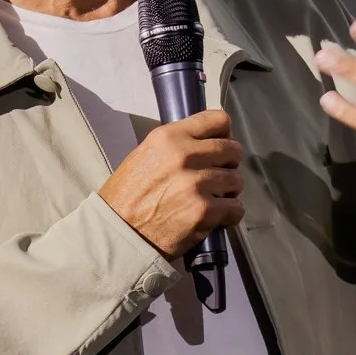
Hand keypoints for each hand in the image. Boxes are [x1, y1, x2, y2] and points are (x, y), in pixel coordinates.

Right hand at [99, 110, 245, 259]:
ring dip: (229, 192)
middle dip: (229, 165)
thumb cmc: (128, 197)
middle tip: (217, 178)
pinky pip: (236, 208)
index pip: (217, 120)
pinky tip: (215, 218)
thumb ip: (177, 145)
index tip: (221, 146)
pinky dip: (229, 215)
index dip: (225, 134)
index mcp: (169, 137)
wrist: (118, 234)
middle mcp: (185, 155)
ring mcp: (196, 183)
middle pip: (233, 150)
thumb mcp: (146, 155)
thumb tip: (208, 143)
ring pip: (237, 180)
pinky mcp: (204, 211)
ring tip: (212, 200)